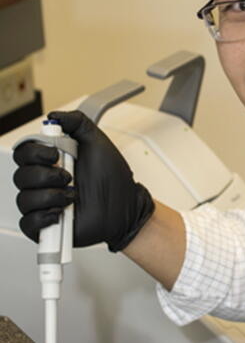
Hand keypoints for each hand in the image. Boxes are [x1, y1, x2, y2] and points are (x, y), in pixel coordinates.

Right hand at [13, 110, 154, 251]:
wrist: (126, 206)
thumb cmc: (113, 179)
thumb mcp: (97, 141)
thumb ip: (77, 122)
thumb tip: (55, 116)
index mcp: (51, 162)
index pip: (23, 154)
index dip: (34, 153)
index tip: (55, 154)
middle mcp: (44, 182)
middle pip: (20, 176)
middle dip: (45, 175)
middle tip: (68, 177)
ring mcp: (45, 204)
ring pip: (24, 199)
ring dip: (50, 196)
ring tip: (72, 196)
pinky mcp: (47, 226)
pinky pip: (28, 223)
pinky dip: (42, 218)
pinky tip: (60, 213)